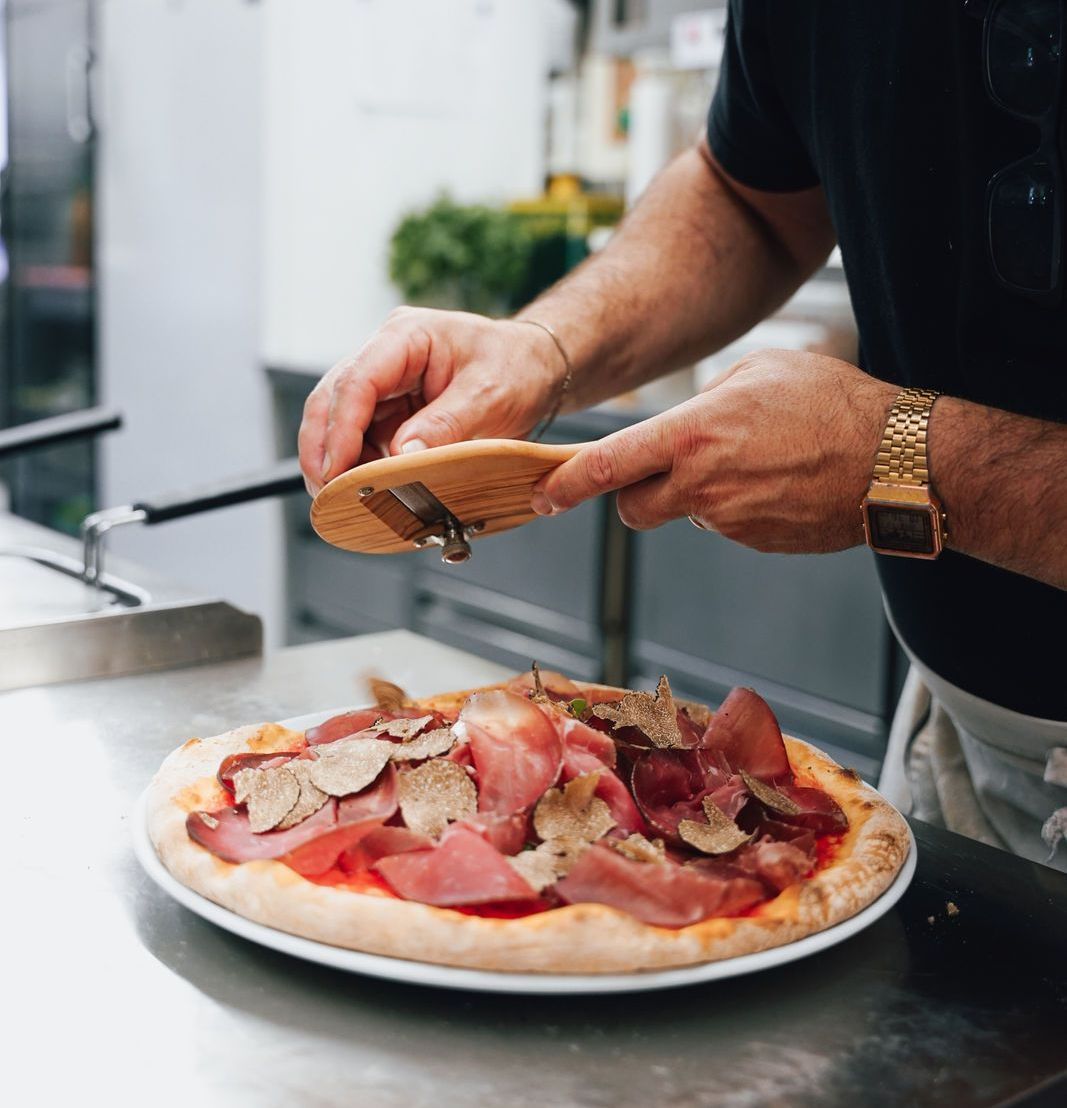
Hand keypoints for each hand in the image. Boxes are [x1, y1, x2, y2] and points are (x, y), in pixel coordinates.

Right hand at [299, 308, 564, 494]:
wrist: (536, 368)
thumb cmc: (518, 368)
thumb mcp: (490, 397)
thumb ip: (446, 426)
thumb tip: (403, 456)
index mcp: (407, 336)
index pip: (357, 381)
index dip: (340, 429)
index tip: (336, 470)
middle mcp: (387, 355)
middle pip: (333, 399)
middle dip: (323, 448)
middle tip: (325, 493)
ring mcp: (387, 384)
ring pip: (341, 422)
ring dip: (338, 461)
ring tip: (344, 499)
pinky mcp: (392, 410)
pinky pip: (364, 439)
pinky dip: (361, 466)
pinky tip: (367, 489)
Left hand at [533, 349, 896, 553]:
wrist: (896, 461)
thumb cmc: (832, 404)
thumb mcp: (757, 371)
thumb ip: (704, 400)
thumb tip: (683, 423)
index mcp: (690, 436)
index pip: (606, 467)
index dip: (565, 484)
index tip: (542, 495)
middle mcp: (701, 486)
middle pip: (634, 509)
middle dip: (635, 496)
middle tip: (659, 471)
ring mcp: (729, 522)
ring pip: (686, 517)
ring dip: (697, 497)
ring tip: (751, 462)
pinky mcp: (755, 543)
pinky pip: (727, 527)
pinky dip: (736, 510)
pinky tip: (775, 483)